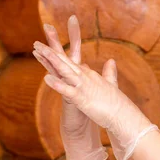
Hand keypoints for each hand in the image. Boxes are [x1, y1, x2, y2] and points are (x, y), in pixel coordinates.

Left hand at [33, 24, 157, 159]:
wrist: (124, 116)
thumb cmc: (117, 103)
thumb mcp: (111, 85)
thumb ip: (109, 73)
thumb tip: (111, 61)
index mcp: (89, 75)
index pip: (71, 62)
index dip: (57, 54)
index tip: (46, 46)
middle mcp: (85, 77)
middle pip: (64, 62)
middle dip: (49, 52)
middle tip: (35, 43)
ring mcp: (83, 87)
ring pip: (64, 70)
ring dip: (51, 60)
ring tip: (38, 51)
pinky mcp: (82, 99)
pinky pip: (68, 90)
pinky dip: (57, 84)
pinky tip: (46, 78)